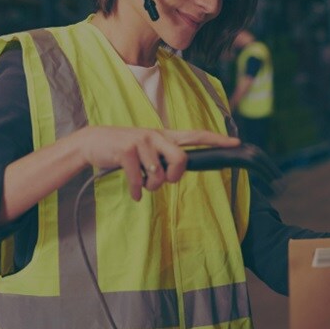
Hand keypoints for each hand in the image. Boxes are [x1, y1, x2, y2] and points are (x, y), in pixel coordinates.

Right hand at [79, 126, 239, 201]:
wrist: (93, 143)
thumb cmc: (123, 150)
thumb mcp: (146, 150)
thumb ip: (163, 158)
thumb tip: (175, 175)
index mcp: (164, 136)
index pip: (195, 135)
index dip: (217, 140)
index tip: (236, 143)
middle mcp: (156, 136)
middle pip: (181, 159)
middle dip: (175, 176)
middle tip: (164, 180)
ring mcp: (141, 142)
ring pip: (159, 174)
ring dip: (150, 187)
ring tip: (142, 184)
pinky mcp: (127, 150)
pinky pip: (139, 180)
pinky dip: (137, 191)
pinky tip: (133, 193)